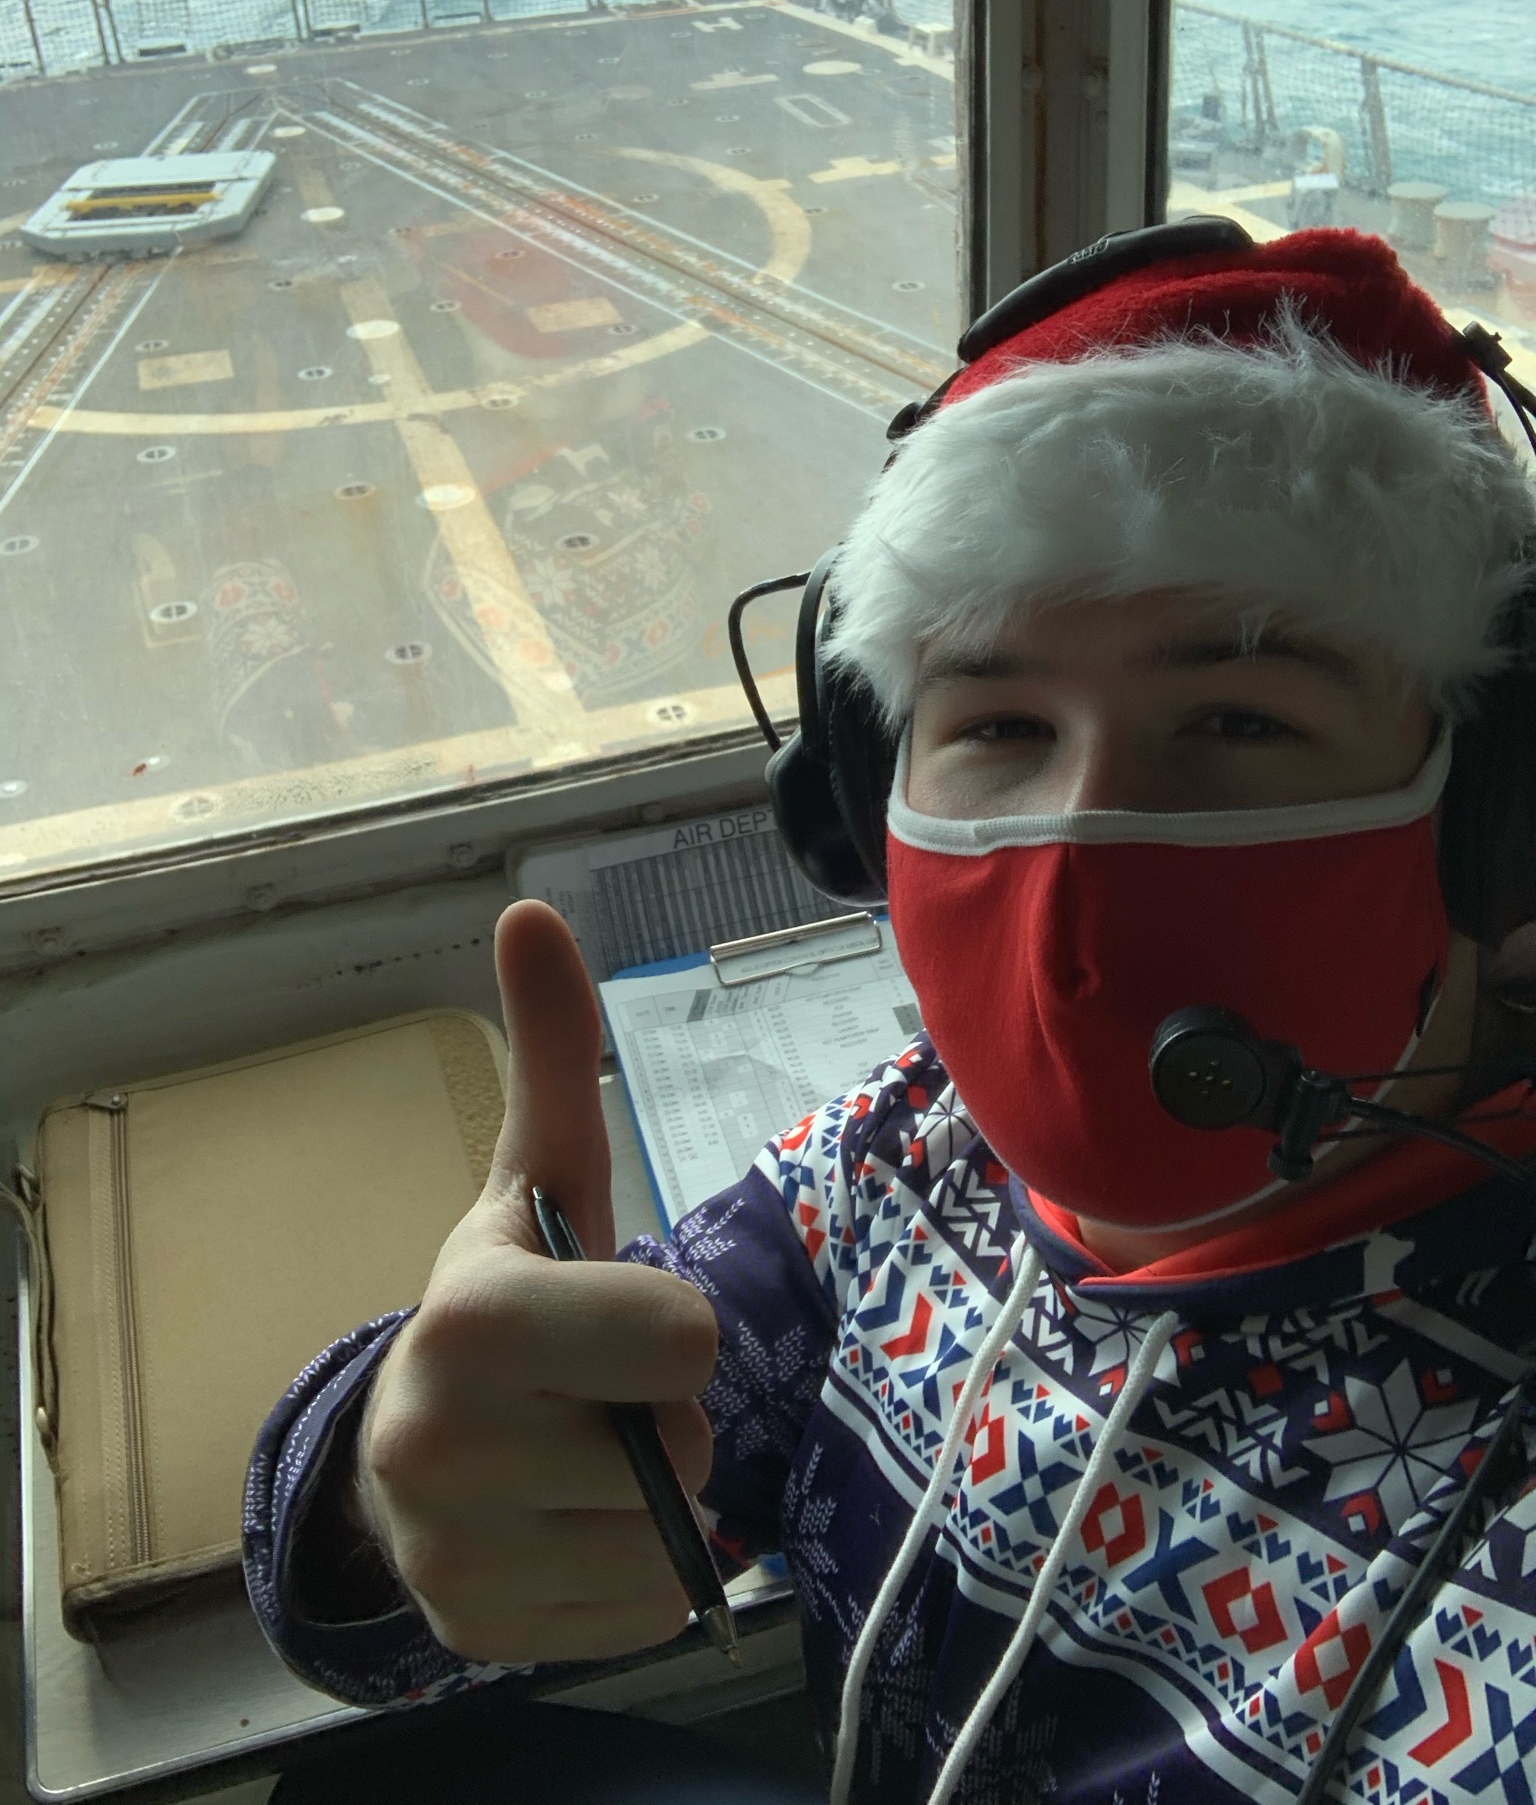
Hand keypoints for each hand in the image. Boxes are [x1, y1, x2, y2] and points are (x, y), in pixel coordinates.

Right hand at [356, 900, 718, 1662]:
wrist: (403, 1452)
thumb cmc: (503, 1303)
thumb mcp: (536, 1179)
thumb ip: (551, 1052)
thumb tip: (532, 909)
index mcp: (472, 1320)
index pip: (684, 1338)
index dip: (668, 1329)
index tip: (608, 1325)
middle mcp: (444, 1448)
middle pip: (685, 1445)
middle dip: (660, 1420)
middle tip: (592, 1398)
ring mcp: (459, 1560)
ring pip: (673, 1536)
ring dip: (651, 1499)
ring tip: (577, 1459)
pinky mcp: (485, 1638)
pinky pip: (651, 1613)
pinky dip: (634, 1574)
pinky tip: (570, 1527)